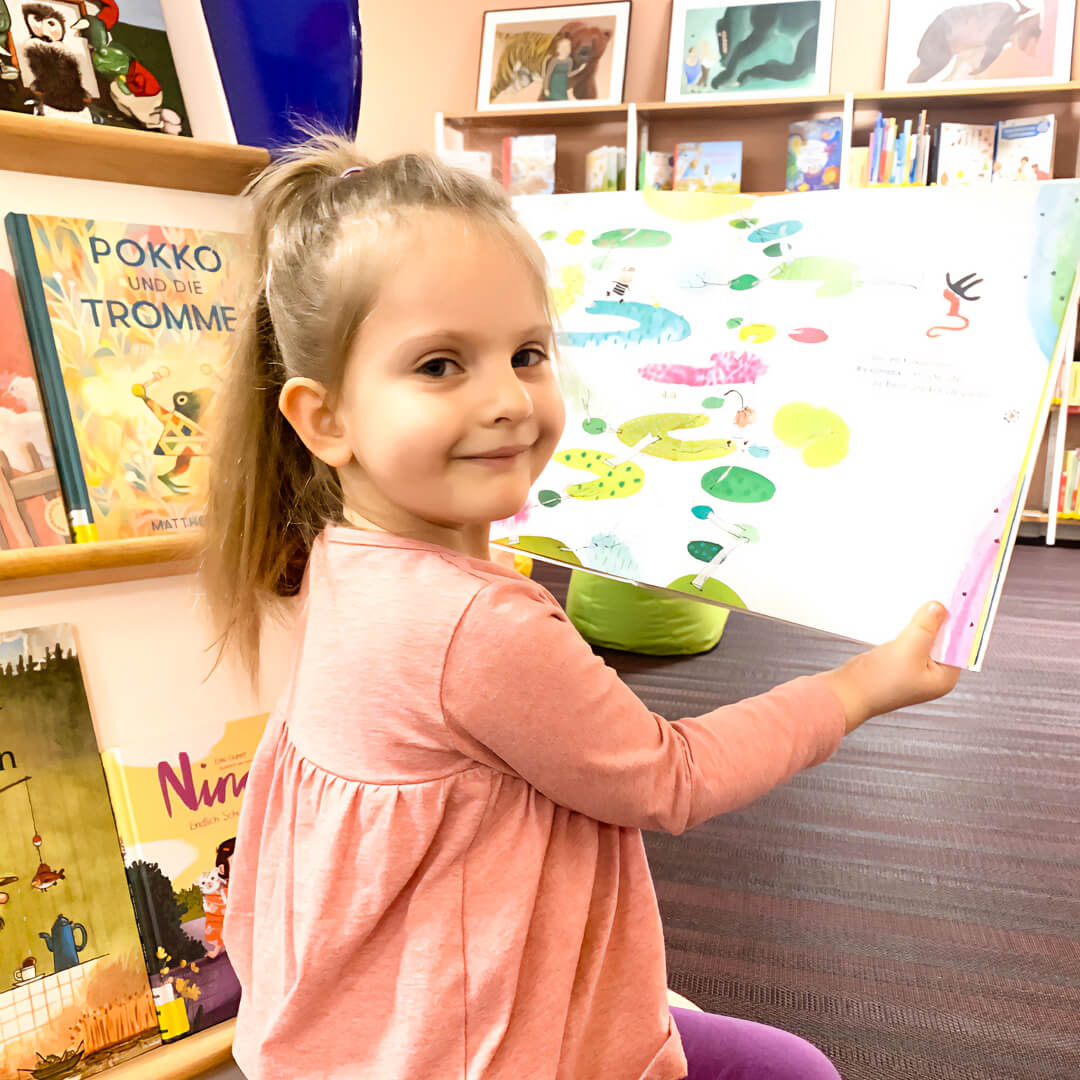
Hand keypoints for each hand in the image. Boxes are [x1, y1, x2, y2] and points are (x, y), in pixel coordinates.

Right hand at [821, 602, 961, 734]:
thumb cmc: (879, 681)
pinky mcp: (898, 662)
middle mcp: (932, 674)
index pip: (960, 646)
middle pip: (943, 641)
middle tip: (938, 597)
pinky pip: (908, 640)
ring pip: (924, 639)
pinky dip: (907, 629)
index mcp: (944, 678)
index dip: (959, 623)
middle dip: (938, 621)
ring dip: (920, 624)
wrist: (847, 693)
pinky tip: (903, 618)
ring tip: (919, 605)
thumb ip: (926, 627)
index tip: (958, 601)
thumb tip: (940, 607)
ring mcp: (914, 668)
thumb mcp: (908, 649)